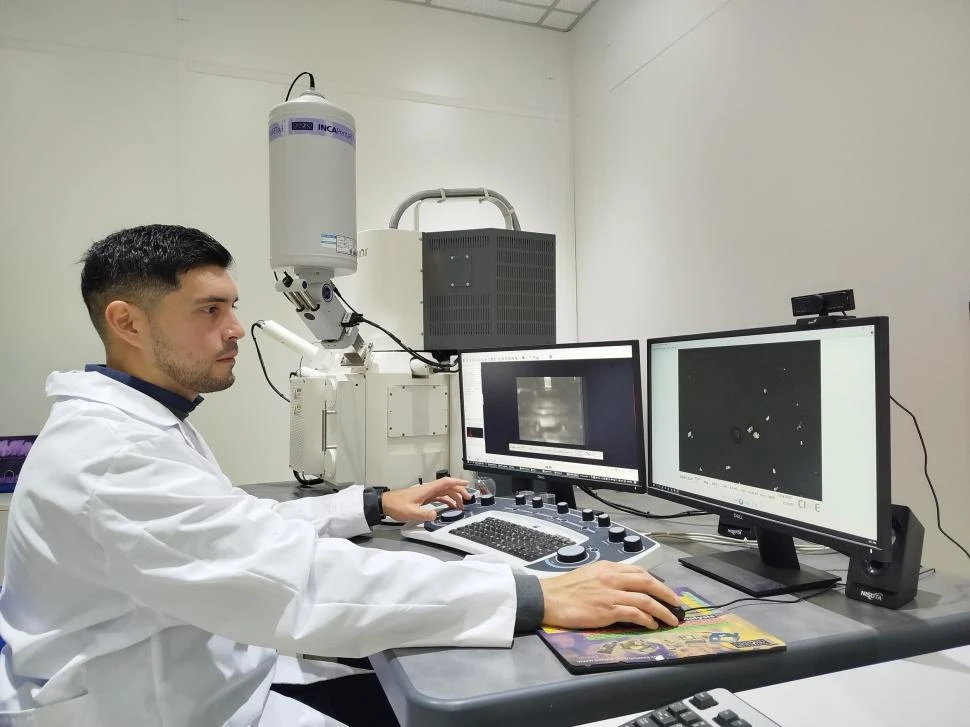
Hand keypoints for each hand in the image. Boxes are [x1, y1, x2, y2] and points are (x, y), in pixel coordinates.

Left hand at [380, 477, 469, 522]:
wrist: (386, 504)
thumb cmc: (397, 506)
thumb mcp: (411, 512)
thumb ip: (424, 515)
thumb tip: (435, 515)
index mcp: (426, 490)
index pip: (445, 482)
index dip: (457, 482)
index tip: (467, 484)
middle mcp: (428, 489)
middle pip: (447, 487)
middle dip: (459, 491)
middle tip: (468, 499)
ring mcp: (426, 493)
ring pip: (444, 492)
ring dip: (453, 497)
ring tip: (460, 505)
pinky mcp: (423, 498)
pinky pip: (438, 497)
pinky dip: (446, 500)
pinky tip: (449, 506)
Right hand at [539, 561, 681, 629]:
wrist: (548, 598)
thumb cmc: (564, 589)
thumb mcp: (589, 574)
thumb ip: (607, 577)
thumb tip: (623, 586)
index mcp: (607, 567)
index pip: (639, 571)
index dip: (655, 581)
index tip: (664, 590)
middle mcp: (612, 577)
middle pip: (647, 582)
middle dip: (666, 593)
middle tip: (677, 602)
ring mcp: (611, 593)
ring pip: (645, 599)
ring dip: (662, 610)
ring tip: (671, 618)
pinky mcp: (608, 610)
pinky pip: (635, 613)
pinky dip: (647, 619)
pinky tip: (652, 624)